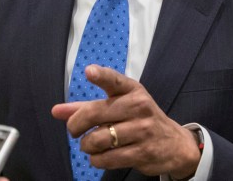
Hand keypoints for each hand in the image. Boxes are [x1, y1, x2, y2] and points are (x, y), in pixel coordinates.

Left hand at [51, 65, 199, 177]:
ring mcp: (142, 130)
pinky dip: (97, 160)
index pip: (115, 80)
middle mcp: (139, 106)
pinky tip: (100, 157)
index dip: (101, 76)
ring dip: (87, 146)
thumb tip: (56, 111)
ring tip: (90, 146)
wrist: (175, 144)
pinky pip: (107, 158)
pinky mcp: (143, 152)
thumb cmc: (140, 120)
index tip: (89, 71)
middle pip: (95, 113)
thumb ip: (87, 107)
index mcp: (132, 90)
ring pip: (98, 139)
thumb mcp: (119, 106)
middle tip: (74, 130)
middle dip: (76, 125)